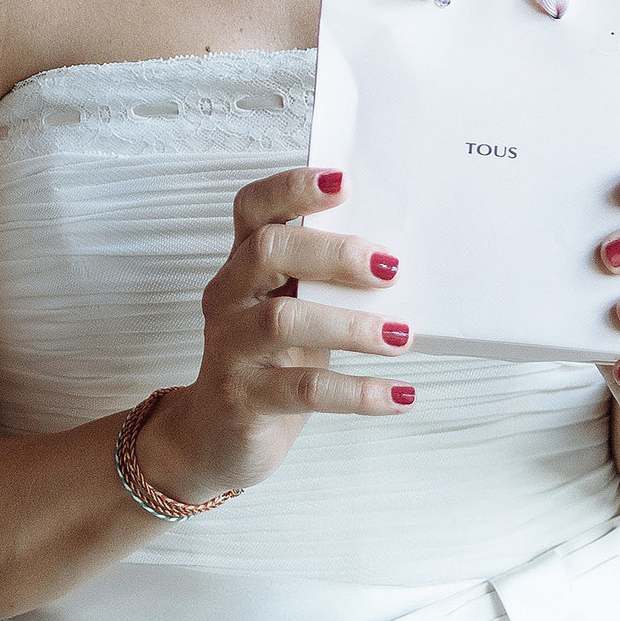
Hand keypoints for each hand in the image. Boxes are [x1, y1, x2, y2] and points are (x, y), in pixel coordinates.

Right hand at [134, 166, 413, 504]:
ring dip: (350, 326)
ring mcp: (231, 348)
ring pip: (282, 321)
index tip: (344, 182)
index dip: (292, 189)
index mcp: (244, 267)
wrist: (214, 438)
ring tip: (400, 337)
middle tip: (390, 268)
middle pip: (267, 251)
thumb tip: (405, 260)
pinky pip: (302, 392)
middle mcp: (229, 298)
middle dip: (332, 254)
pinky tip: (399, 395)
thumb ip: (325, 285)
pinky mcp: (242, 399)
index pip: (254, 209)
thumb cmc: (270, 364)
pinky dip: (358, 393)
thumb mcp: (294, 314)